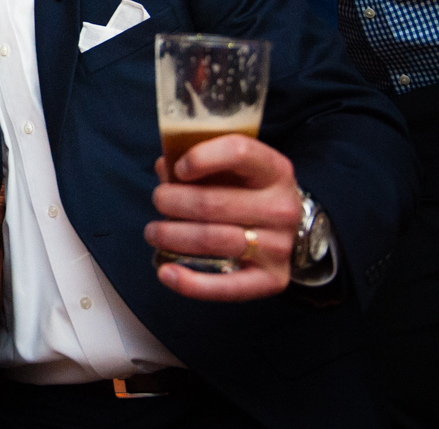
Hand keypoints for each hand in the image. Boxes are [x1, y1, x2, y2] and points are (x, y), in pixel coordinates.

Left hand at [144, 134, 302, 300]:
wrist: (287, 227)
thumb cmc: (246, 189)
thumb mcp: (232, 166)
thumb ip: (198, 160)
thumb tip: (165, 167)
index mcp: (273, 170)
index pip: (239, 152)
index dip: (202, 158)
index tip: (178, 169)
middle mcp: (281, 208)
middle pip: (213, 204)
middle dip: (172, 202)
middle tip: (157, 200)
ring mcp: (279, 246)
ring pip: (214, 240)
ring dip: (172, 236)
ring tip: (153, 232)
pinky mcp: (272, 279)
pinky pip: (228, 286)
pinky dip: (191, 283)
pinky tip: (166, 273)